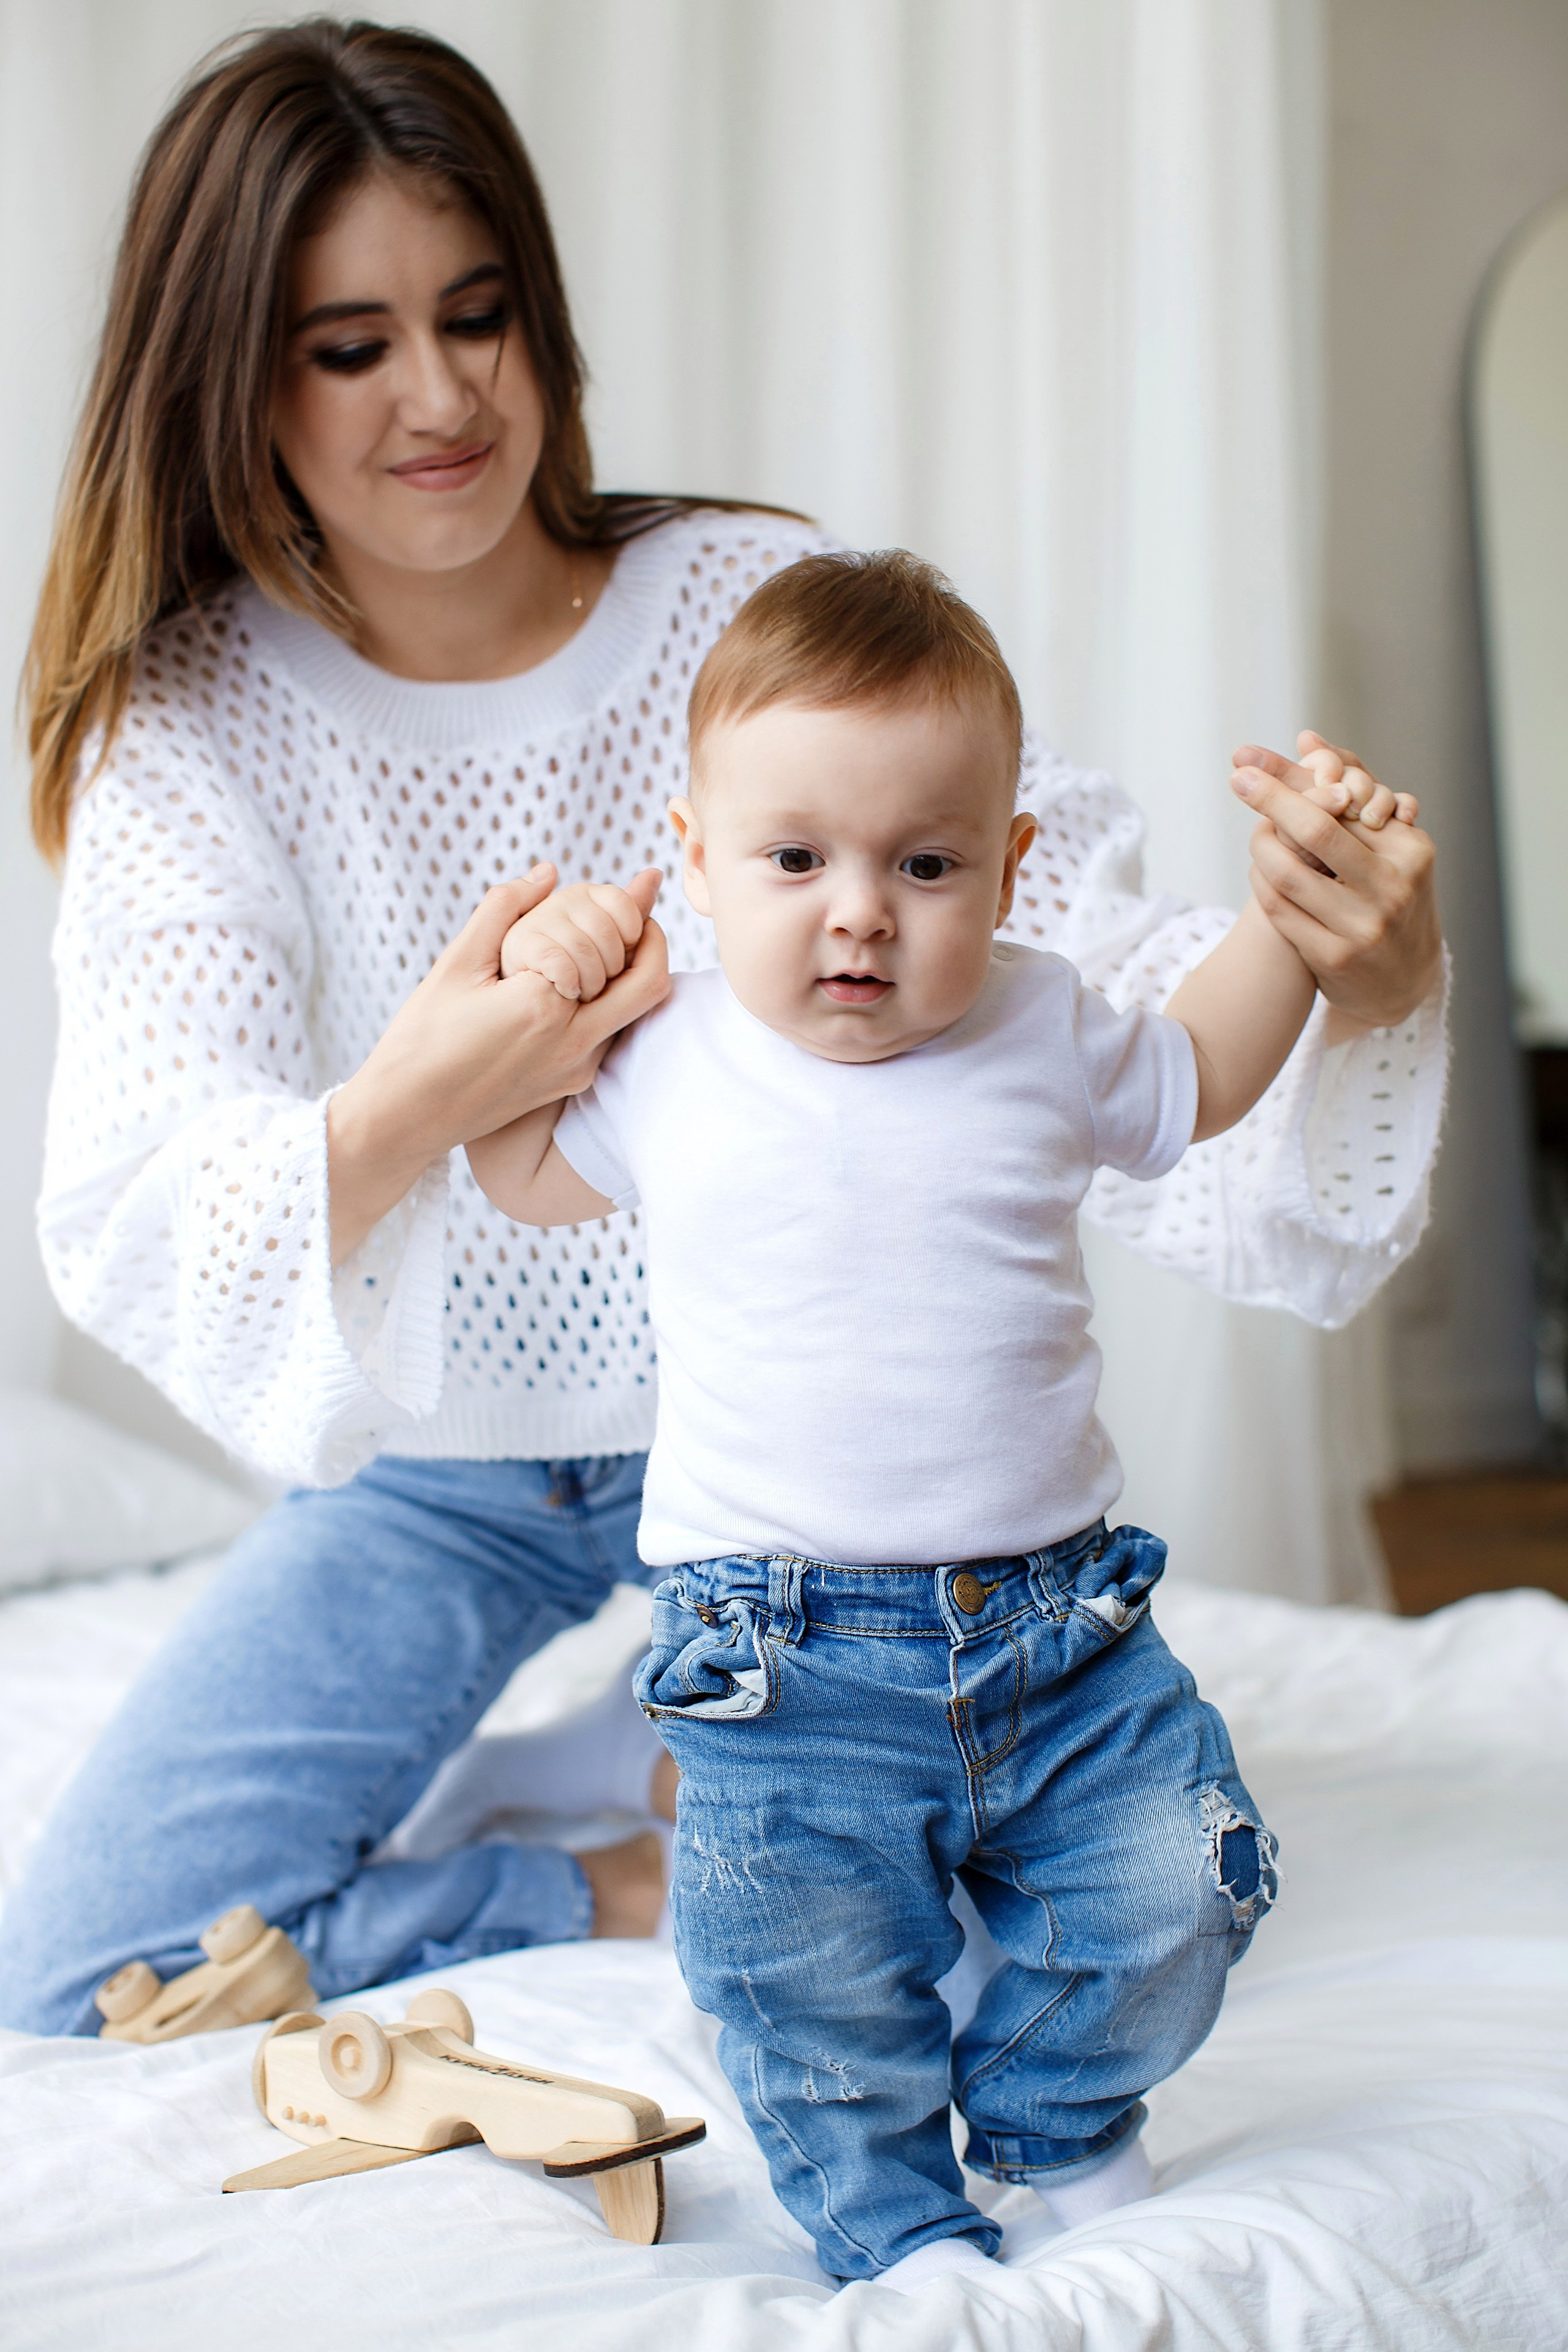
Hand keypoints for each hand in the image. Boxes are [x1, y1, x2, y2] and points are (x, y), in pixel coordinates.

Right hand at [327, 864, 669, 1261]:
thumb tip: (548, 873)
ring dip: (629, 970)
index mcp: (543, 1006)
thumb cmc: (421, 1038)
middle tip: (627, 912)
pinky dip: (607, 999)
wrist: (406, 1118)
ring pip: (636, 1009)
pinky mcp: (571, 1083)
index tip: (592, 893)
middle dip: (645, 937)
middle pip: (649, 980)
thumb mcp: (456, 964)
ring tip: (598, 940)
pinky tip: (574, 980)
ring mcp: (577, 1069)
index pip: (609, 940)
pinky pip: (610, 1033)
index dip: (606, 909)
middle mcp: (572, 1043)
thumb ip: (505, 909)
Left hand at [1231, 732, 1440, 1032]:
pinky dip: (1261, 884)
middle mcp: (1391, 887)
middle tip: (1238, 777)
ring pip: (1288, 874)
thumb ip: (1347, 792)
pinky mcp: (1334, 958)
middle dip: (1271, 798)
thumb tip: (1306, 736)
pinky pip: (1280, 911)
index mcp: (1410, 850)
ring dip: (1261, 846)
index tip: (1255, 762)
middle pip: (1317, 830)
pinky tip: (1259, 871)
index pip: (1344, 803)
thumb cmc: (1390, 895)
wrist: (1405, 979)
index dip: (1297, 780)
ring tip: (1256, 832)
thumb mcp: (1386, 846)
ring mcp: (1363, 927)